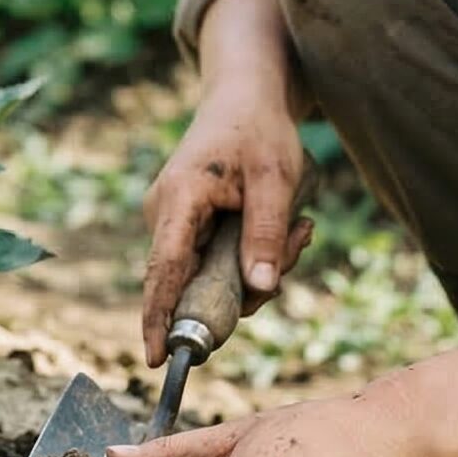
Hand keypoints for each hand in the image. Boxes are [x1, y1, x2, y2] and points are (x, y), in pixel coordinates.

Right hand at [142, 92, 313, 366]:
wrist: (244, 98)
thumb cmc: (258, 130)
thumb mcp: (275, 178)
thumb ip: (266, 233)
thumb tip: (260, 287)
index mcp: (179, 200)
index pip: (163, 271)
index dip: (159, 317)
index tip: (157, 358)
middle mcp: (164, 216)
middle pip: (194, 283)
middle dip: (248, 286)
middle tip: (300, 242)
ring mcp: (174, 224)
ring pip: (211, 278)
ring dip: (258, 269)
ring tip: (300, 227)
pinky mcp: (188, 229)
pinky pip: (217, 264)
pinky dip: (252, 258)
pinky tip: (287, 227)